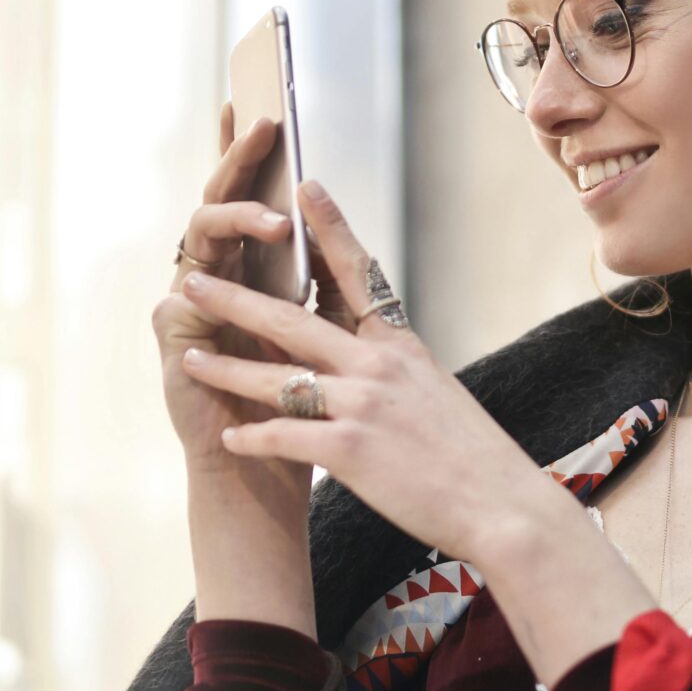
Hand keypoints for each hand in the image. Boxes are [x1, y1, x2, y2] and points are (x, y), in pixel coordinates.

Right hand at [153, 103, 301, 471]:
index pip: (247, 194)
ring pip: (201, 236)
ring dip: (237, 219)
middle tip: (266, 122)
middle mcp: (214, 276)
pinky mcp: (175, 340)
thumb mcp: (323, 323)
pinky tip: (223, 275)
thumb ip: (322, 268)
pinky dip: (208, 286)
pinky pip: (182, 298)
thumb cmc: (299, 399)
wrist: (269, 468)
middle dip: (241, 159)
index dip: (246, 150)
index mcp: (249, 266)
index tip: (260, 100)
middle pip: (221, 200)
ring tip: (277, 221)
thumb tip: (329, 205)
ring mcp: (189, 303)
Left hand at [173, 179, 566, 565]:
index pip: (358, 273)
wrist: (501, 504)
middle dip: (236, 300)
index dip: (330, 228)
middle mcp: (378, 365)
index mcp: (401, 345)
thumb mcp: (437, 392)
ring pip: (276, 378)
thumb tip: (370, 356)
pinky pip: (285, 436)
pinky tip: (230, 439)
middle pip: (292, 322)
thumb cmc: (473, 456)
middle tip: (194, 281)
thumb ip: (396, 369)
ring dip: (227, 369)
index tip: (305, 186)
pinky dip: (253, 438)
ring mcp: (362, 405)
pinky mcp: (350, 451)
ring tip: (190, 359)